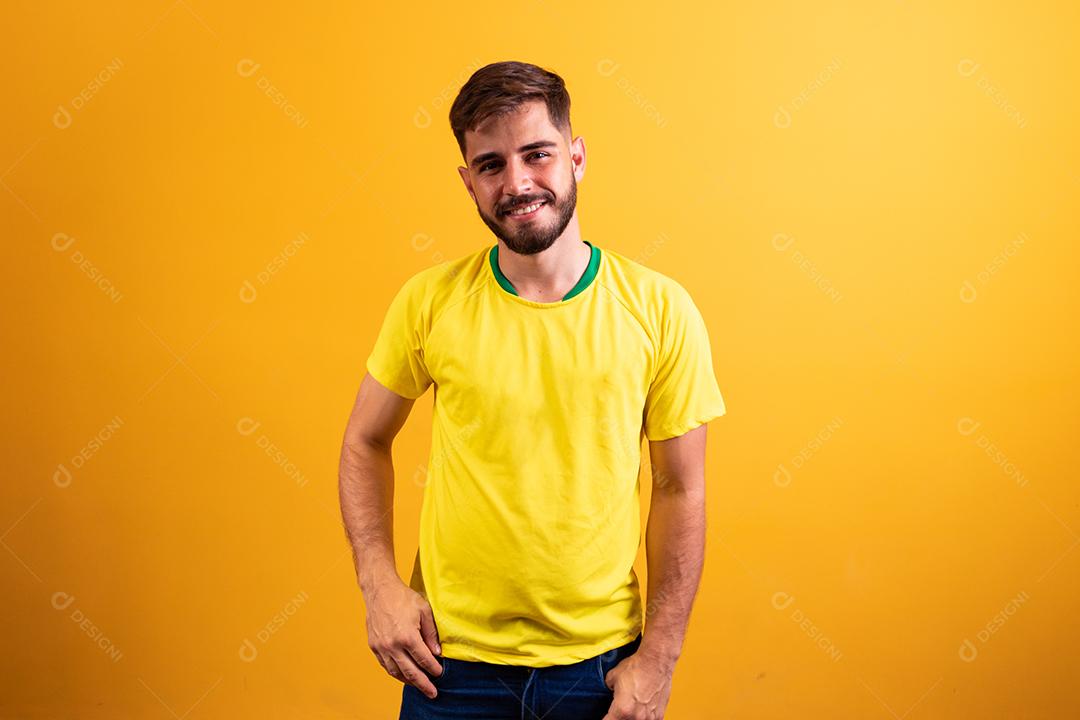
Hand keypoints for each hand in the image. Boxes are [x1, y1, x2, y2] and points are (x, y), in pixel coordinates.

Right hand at [364, 578, 443, 697]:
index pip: (424, 660)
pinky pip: (385, 665)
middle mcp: (393, 645)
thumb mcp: (424, 611)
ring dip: (408, 681)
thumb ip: (431, 634)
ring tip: (418, 685)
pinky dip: (395, 672)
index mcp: (408, 636)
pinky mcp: (374, 646)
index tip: (440, 674)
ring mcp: (381, 647)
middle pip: (411, 672)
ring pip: (396, 672)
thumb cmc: (403, 598)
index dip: (433, 669)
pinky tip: (403, 674)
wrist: (380, 590)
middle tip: (432, 693)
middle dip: (423, 684)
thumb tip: (436, 653)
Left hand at [601, 650, 673, 719]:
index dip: (606, 718)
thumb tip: (609, 690)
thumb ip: (608, 689)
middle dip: (617, 717)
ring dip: (630, 717)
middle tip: (617, 709)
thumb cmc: (637, 667)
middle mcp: (637, 717)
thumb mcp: (612, 677)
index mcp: (622, 710)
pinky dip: (643, 717)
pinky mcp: (659, 715)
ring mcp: (650, 718)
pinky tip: (641, 710)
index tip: (606, 715)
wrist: (656, 661)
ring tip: (630, 707)